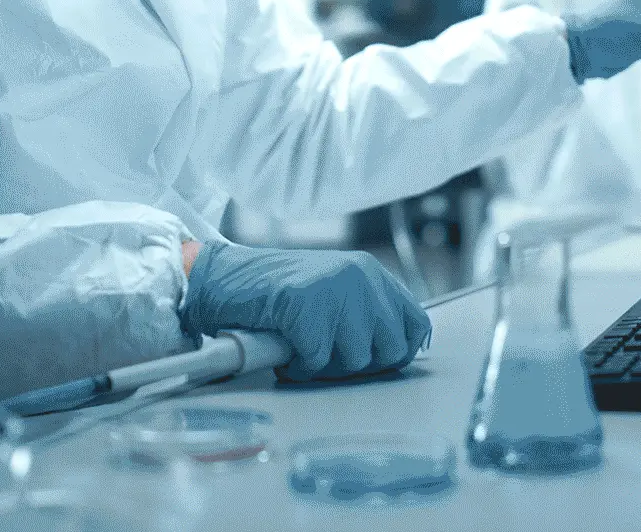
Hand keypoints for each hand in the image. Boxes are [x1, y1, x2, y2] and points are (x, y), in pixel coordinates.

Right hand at [180, 241, 430, 380]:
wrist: (225, 278)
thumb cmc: (276, 293)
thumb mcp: (334, 292)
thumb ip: (367, 312)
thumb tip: (400, 351)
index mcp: (371, 273)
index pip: (416, 324)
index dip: (399, 351)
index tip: (375, 362)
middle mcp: (360, 277)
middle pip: (391, 350)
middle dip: (360, 364)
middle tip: (328, 358)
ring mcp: (335, 290)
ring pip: (356, 360)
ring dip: (326, 366)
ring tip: (302, 349)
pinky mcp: (306, 307)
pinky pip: (317, 362)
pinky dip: (297, 366)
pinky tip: (283, 349)